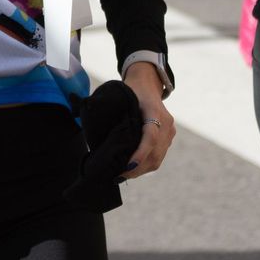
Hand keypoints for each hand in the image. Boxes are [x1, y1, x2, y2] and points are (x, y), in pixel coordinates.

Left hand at [121, 62, 175, 180]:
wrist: (147, 83)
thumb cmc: (130, 90)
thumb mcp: (122, 96)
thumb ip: (110, 110)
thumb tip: (89, 127)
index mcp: (154, 110)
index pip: (150, 137)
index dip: (140, 153)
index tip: (128, 166)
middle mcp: (166, 123)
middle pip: (155, 153)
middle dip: (137, 169)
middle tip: (118, 176)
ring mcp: (170, 131)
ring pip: (158, 159)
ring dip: (140, 170)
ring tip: (123, 175)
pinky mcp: (168, 138)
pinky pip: (159, 156)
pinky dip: (145, 165)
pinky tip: (132, 169)